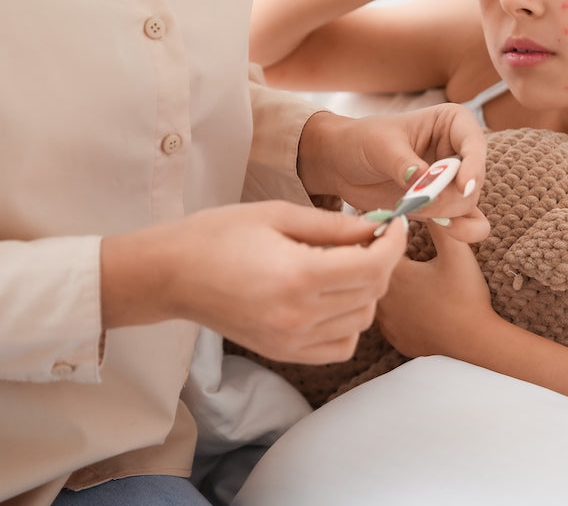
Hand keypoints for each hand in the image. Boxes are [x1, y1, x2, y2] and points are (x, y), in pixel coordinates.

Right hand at [100, 200, 408, 363]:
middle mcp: (298, 316)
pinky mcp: (283, 353)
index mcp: (298, 276)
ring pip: (362, 320)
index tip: (395, 223)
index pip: (373, 266)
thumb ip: (333, 225)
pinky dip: (348, 322)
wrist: (172, 274)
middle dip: (381, 260)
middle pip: (372, 293)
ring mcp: (291, 340)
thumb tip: (377, 226)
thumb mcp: (277, 214)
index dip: (393, 242)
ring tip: (345, 263)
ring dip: (366, 290)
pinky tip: (332, 296)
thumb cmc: (218, 234)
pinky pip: (340, 345)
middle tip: (368, 235)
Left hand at [297, 104, 490, 243]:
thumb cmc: (361, 141)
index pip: (475, 143)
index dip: (474, 167)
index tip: (463, 187)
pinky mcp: (444, 205)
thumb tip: (427, 182)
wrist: (341, 164)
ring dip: (447, 215)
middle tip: (415, 202)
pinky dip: (458, 231)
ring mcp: (453, 181)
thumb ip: (405, 164)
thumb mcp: (380, 145)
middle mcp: (459, 151)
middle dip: (448, 197)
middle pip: (473, 181)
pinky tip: (439, 228)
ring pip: (469, 205)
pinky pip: (466, 223)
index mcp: (452, 123)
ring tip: (414, 210)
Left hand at [375, 220, 495, 359]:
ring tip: (405, 271)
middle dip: (381, 255)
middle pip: (371, 269)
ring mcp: (385, 322)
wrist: (476, 342)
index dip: (380, 231)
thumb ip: (440, 222)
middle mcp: (380, 299)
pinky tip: (411, 300)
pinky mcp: (394, 337)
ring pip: (375, 293)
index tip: (391, 224)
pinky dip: (395, 306)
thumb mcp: (456, 252)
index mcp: (392, 274)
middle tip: (394, 243)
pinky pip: (387, 316)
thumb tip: (428, 198)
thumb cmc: (467, 296)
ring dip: (385, 281)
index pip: (372, 244)